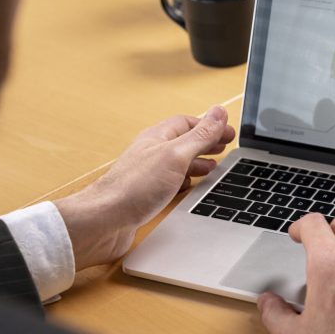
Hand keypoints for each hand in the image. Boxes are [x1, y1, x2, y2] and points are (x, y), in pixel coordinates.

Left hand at [54, 105, 234, 268]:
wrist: (105, 221)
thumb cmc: (135, 187)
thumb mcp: (176, 155)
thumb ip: (200, 135)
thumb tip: (218, 112)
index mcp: (158, 138)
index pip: (187, 123)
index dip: (210, 125)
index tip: (228, 131)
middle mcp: (152, 154)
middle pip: (183, 142)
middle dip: (206, 143)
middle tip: (225, 146)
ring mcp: (148, 175)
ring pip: (177, 163)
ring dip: (197, 162)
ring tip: (213, 166)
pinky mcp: (147, 195)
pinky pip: (171, 182)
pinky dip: (185, 181)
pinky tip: (190, 187)